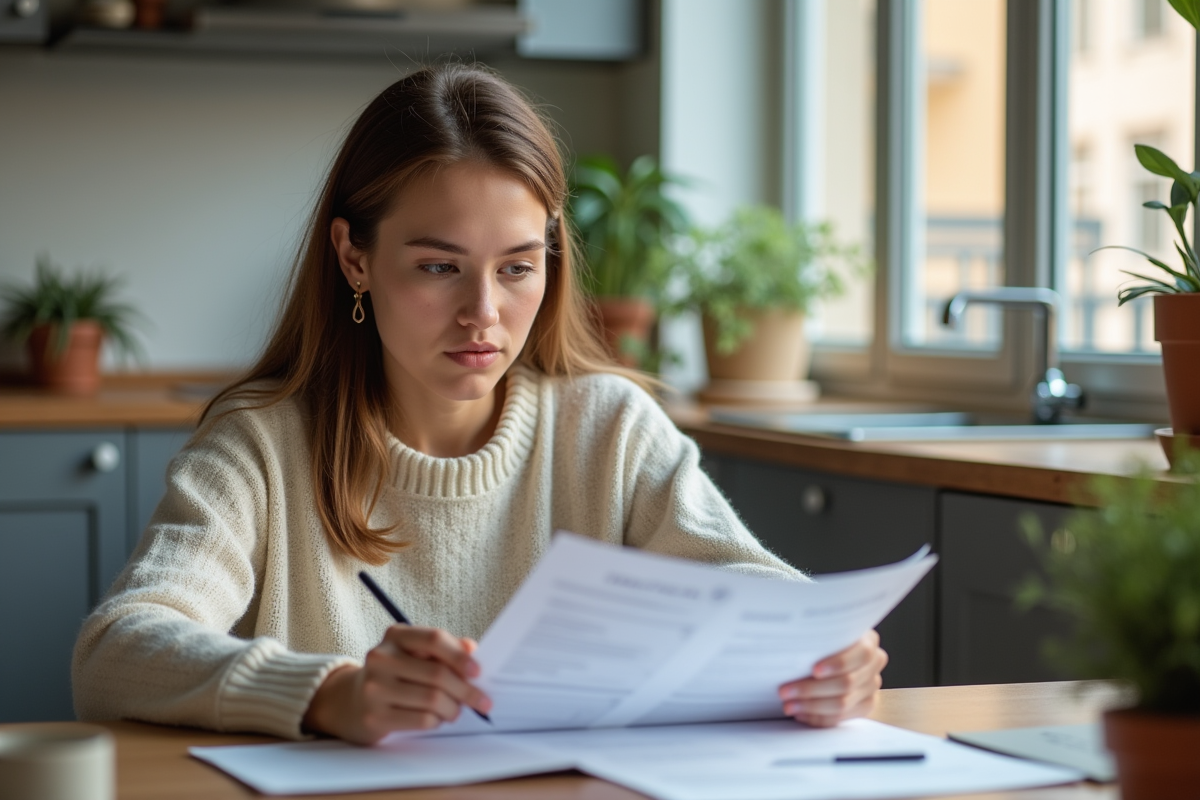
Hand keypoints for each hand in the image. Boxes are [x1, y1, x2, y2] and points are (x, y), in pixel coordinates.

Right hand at [303, 626, 491, 744]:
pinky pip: (422, 720)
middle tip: (481, 700)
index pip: (434, 639)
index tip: (478, 671)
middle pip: (437, 674)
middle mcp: (381, 658)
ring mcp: (375, 688)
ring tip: (455, 710)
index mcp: (395, 636)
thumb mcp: (414, 653)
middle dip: (466, 690)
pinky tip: (435, 718)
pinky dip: (437, 720)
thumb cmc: (394, 674)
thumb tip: (472, 648)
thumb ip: (443, 648)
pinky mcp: (375, 716)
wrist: (351, 701)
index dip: (460, 656)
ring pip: (433, 700)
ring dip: (453, 708)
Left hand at [777, 630, 887, 726]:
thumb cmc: (820, 642)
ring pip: (842, 703)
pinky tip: (801, 713)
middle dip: (812, 689)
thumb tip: (790, 643)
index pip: (861, 653)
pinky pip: (842, 717)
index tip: (814, 670)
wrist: (827, 656)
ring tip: (789, 705)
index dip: (838, 663)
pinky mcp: (865, 705)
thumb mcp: (820, 634)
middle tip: (785, 691)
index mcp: (868, 641)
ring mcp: (871, 686)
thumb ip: (815, 639)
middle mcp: (874, 663)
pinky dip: (819, 717)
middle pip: (847, 682)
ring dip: (811, 706)